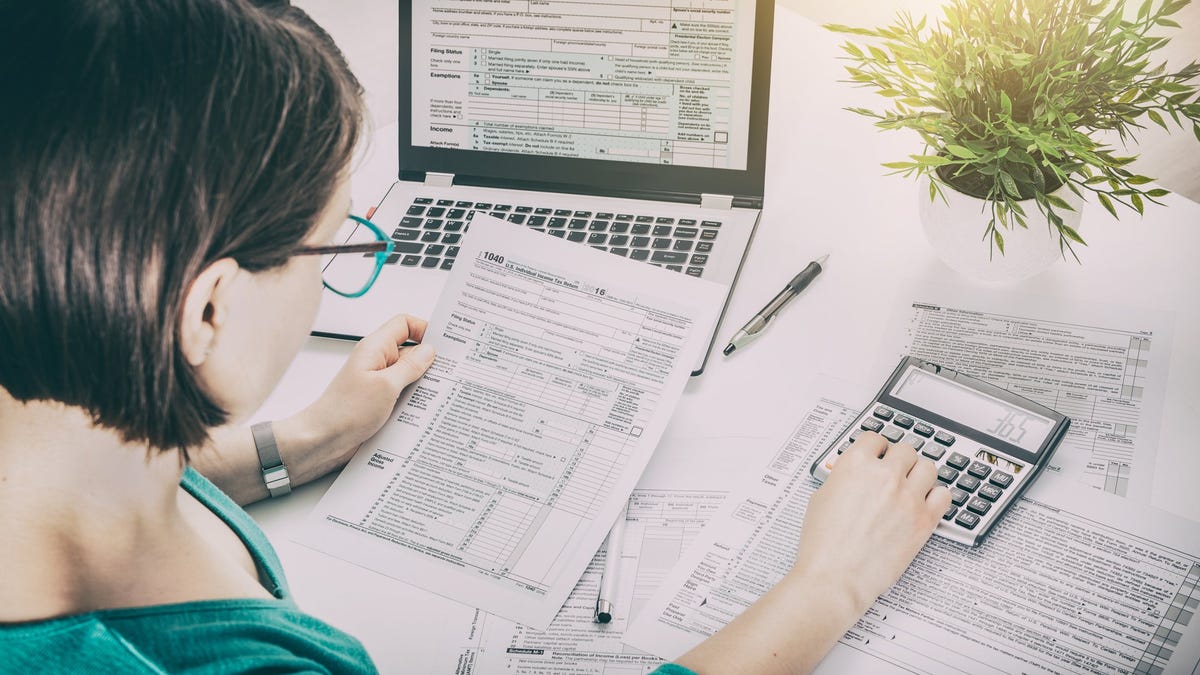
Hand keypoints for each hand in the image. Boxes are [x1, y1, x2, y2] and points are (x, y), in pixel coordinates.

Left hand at [286, 314, 435, 478]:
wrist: (322, 440)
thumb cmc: (344, 412)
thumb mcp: (386, 386)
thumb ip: (410, 366)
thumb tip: (429, 351)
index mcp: (375, 348)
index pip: (404, 324)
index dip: (424, 329)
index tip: (443, 343)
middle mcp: (376, 362)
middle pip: (410, 349)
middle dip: (429, 360)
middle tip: (448, 372)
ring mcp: (378, 382)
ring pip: (409, 374)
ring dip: (422, 383)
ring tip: (436, 394)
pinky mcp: (379, 400)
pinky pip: (403, 393)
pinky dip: (414, 399)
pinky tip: (423, 409)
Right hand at [792, 431, 950, 612]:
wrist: (836, 577)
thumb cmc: (823, 545)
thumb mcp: (820, 498)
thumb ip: (842, 480)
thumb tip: (852, 478)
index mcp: (855, 464)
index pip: (875, 438)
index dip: (876, 447)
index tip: (878, 454)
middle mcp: (885, 475)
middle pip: (905, 450)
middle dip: (899, 460)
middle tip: (894, 471)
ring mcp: (908, 497)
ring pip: (928, 467)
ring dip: (919, 474)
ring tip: (911, 486)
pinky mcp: (924, 520)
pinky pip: (944, 495)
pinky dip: (936, 496)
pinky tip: (925, 503)